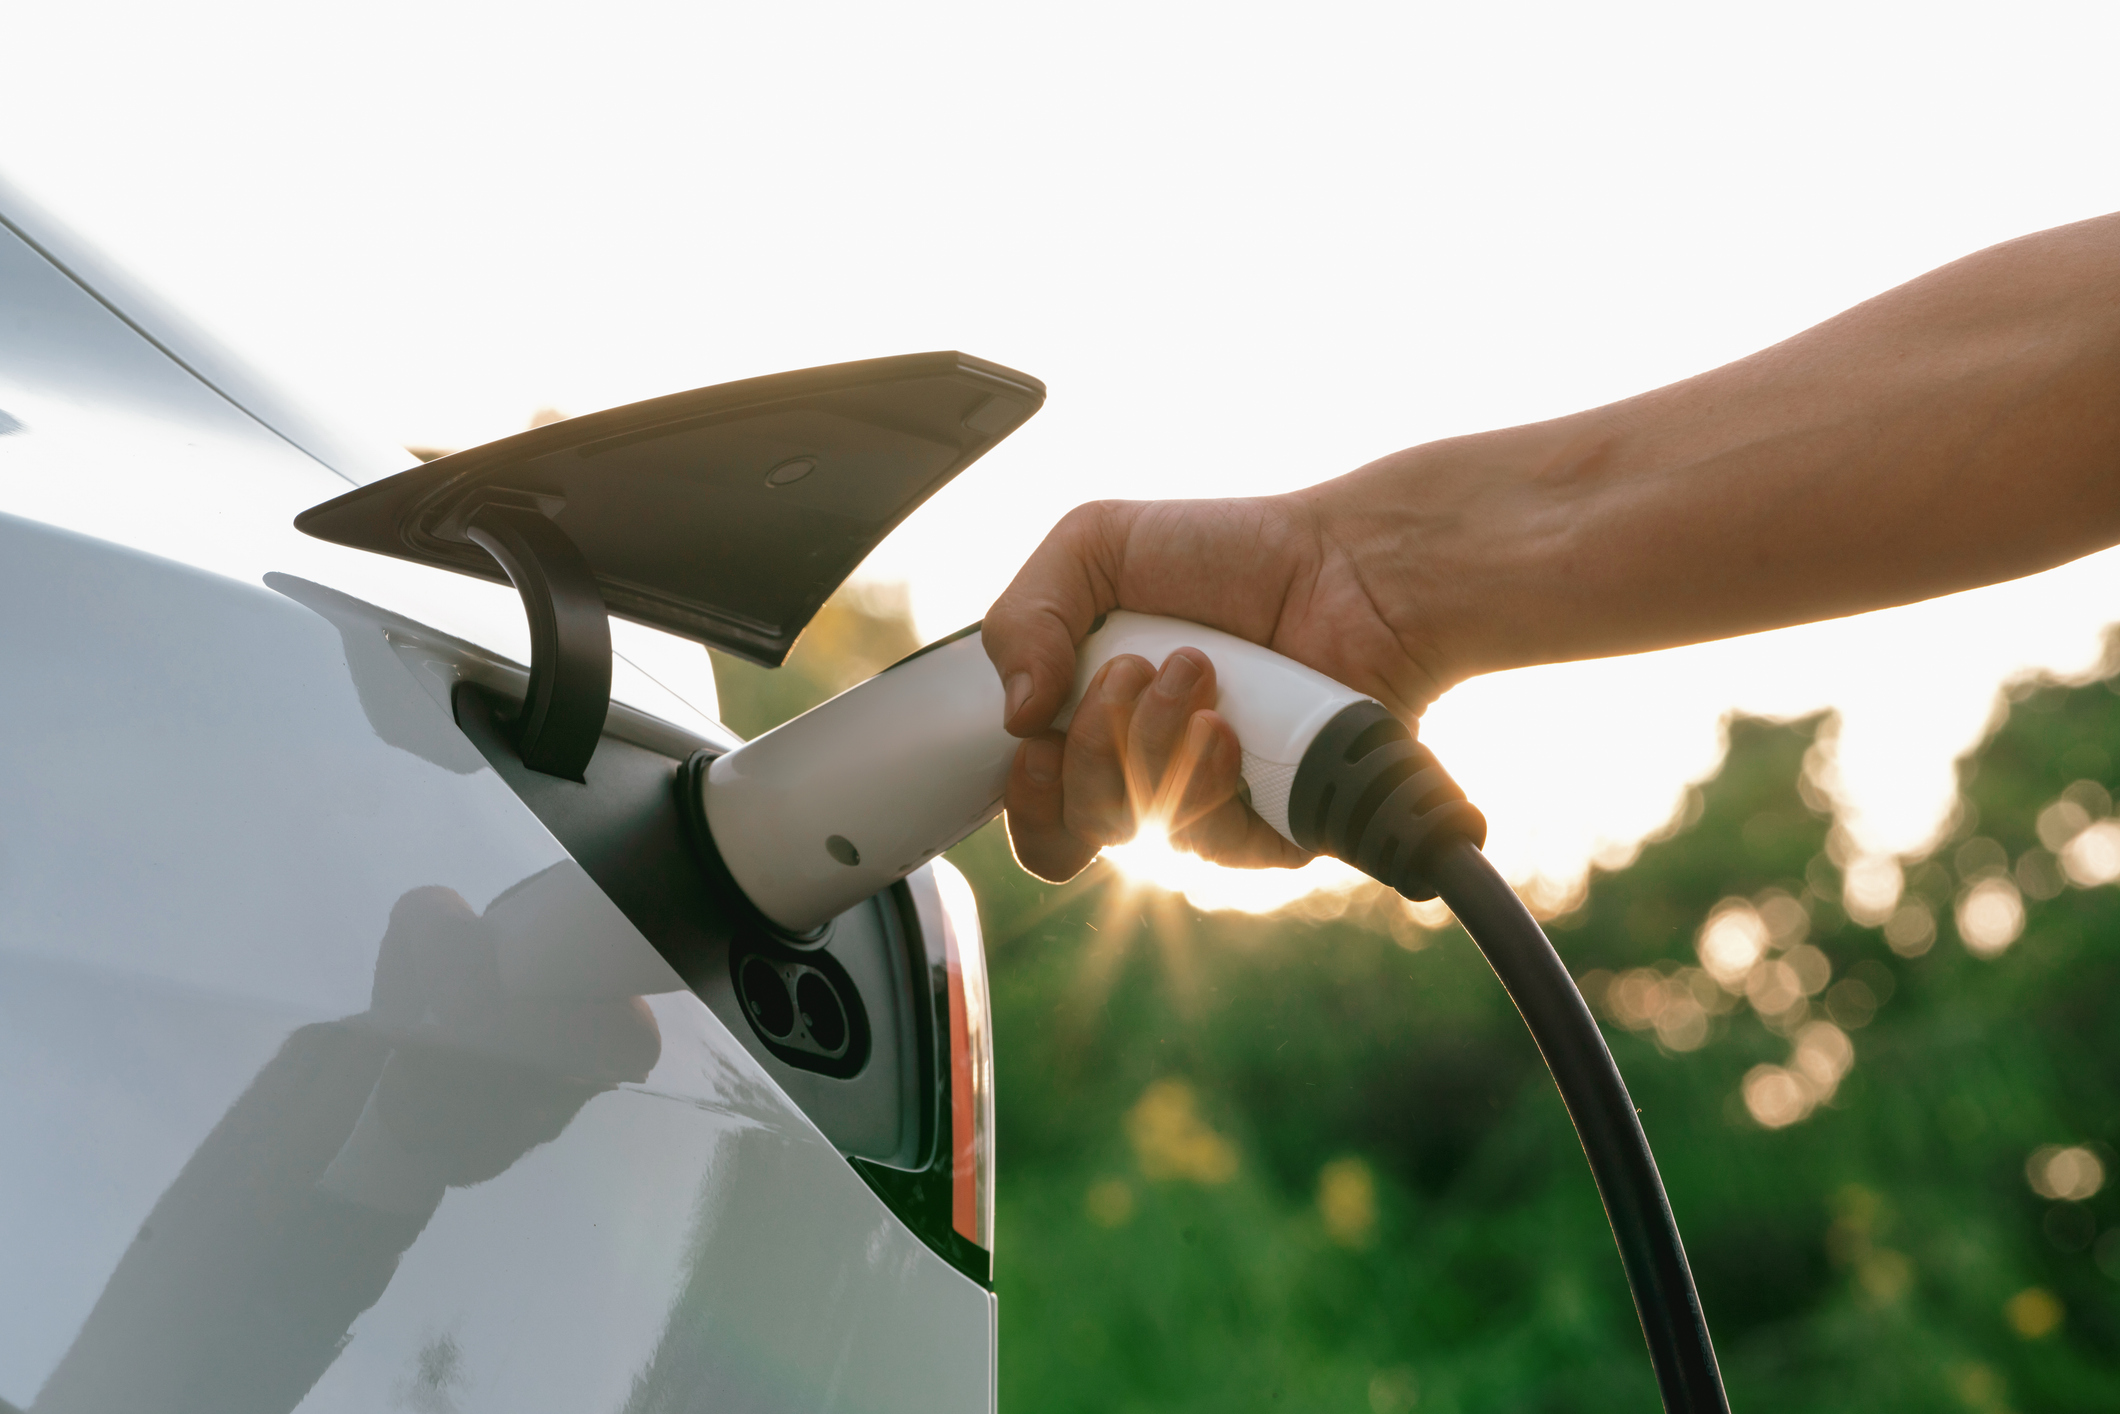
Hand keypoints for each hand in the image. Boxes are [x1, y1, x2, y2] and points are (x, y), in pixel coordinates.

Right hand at [983, 481, 1452, 882]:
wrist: (1346, 563)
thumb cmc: (1231, 553)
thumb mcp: (1094, 546)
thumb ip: (1023, 616)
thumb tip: (1016, 715)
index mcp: (1095, 726)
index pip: (1039, 812)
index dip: (1027, 796)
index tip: (1034, 743)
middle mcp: (1148, 777)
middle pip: (1075, 834)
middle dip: (1091, 748)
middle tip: (1132, 669)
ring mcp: (1212, 807)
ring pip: (1141, 837)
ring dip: (1151, 744)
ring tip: (1196, 668)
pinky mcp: (1275, 829)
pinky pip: (1214, 847)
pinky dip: (1206, 780)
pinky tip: (1229, 726)